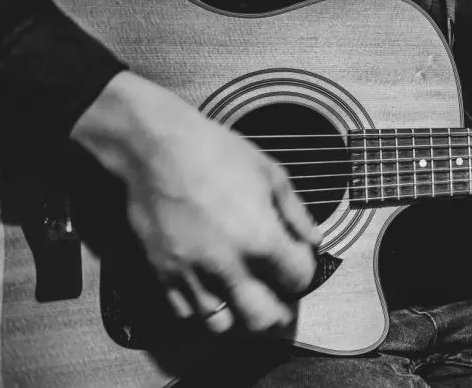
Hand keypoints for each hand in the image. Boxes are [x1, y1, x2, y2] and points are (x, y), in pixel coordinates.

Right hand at [71, 72, 320, 333]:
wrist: (156, 147)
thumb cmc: (215, 152)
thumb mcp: (270, 173)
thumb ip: (297, 214)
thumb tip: (315, 240)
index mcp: (261, 239)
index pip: (298, 280)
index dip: (304, 272)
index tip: (298, 261)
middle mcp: (227, 265)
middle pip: (264, 319)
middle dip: (279, 311)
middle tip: (280, 297)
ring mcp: (192, 273)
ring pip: (222, 324)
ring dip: (239, 313)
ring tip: (244, 294)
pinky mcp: (163, 273)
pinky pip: (186, 312)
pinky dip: (202, 306)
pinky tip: (212, 286)